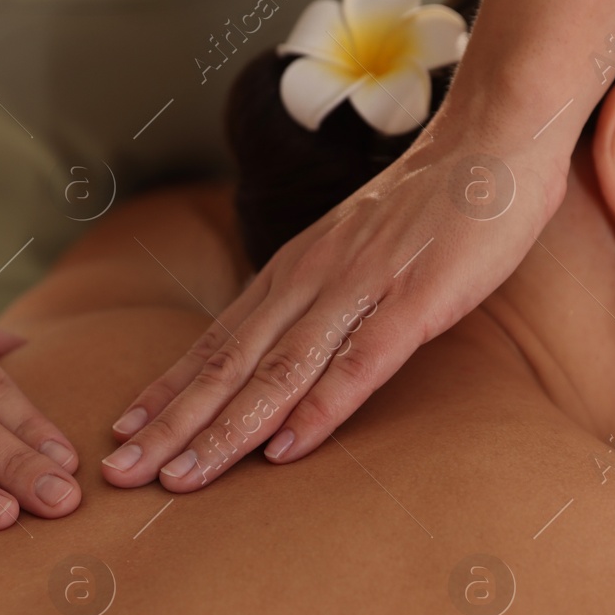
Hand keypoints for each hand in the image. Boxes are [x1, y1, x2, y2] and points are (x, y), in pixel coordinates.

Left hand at [99, 125, 567, 491]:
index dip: (165, 392)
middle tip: (119, 474)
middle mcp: (310, 280)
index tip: (120, 435)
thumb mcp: (355, 250)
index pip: (215, 342)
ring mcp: (360, 289)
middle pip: (227, 364)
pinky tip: (285, 450)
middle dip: (170, 425)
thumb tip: (286, 348)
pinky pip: (358, 363)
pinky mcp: (415, 301)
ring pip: (277, 372)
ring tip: (179, 479)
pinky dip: (318, 409)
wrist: (494, 136)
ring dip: (224, 429)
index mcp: (294, 272)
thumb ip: (320, 297)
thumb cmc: (430, 204)